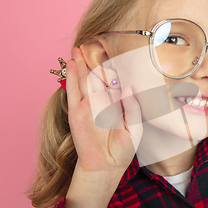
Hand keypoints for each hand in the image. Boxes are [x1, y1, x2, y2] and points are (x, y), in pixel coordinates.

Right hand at [66, 46, 141, 176]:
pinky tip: (73, 64)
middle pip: (96, 76)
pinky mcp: (76, 112)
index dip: (113, 66)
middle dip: (94, 60)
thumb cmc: (122, 149)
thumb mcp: (135, 128)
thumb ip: (132, 107)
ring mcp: (88, 105)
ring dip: (81, 64)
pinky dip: (72, 77)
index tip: (114, 48)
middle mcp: (101, 102)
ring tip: (78, 48)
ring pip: (84, 80)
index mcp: (116, 104)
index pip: (114, 81)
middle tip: (92, 41)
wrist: (106, 165)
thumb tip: (128, 87)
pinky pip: (73, 91)